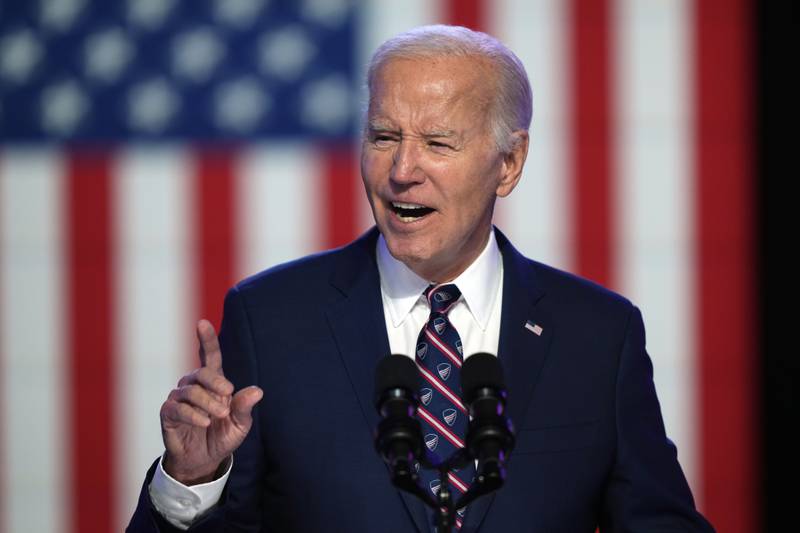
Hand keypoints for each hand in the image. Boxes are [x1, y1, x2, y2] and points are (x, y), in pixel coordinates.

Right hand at [160, 319, 262, 484]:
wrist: (204, 461)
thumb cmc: (222, 437)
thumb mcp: (239, 425)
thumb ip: (245, 407)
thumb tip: (258, 391)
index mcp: (214, 383)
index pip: (210, 357)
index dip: (206, 339)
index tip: (202, 322)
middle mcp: (194, 386)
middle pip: (201, 372)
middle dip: (216, 381)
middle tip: (228, 396)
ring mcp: (178, 398)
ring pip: (190, 390)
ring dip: (207, 402)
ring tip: (217, 417)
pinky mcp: (168, 413)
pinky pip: (177, 407)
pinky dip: (193, 414)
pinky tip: (204, 422)